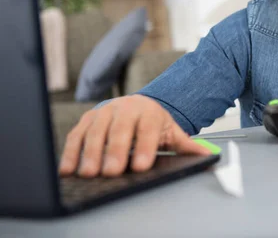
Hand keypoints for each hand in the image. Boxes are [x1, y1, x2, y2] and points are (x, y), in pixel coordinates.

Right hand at [59, 94, 210, 177]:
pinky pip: (76, 135)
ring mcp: (104, 113)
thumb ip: (188, 145)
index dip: (143, 148)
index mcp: (149, 112)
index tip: (140, 166)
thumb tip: (209, 156)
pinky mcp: (86, 120)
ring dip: (90, 153)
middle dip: (115, 152)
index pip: (146, 130)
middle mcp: (125, 109)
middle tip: (111, 172)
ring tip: (89, 174)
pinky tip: (68, 169)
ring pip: (96, 132)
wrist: (137, 104)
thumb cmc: (154, 124)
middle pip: (119, 131)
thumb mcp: (171, 132)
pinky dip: (70, 152)